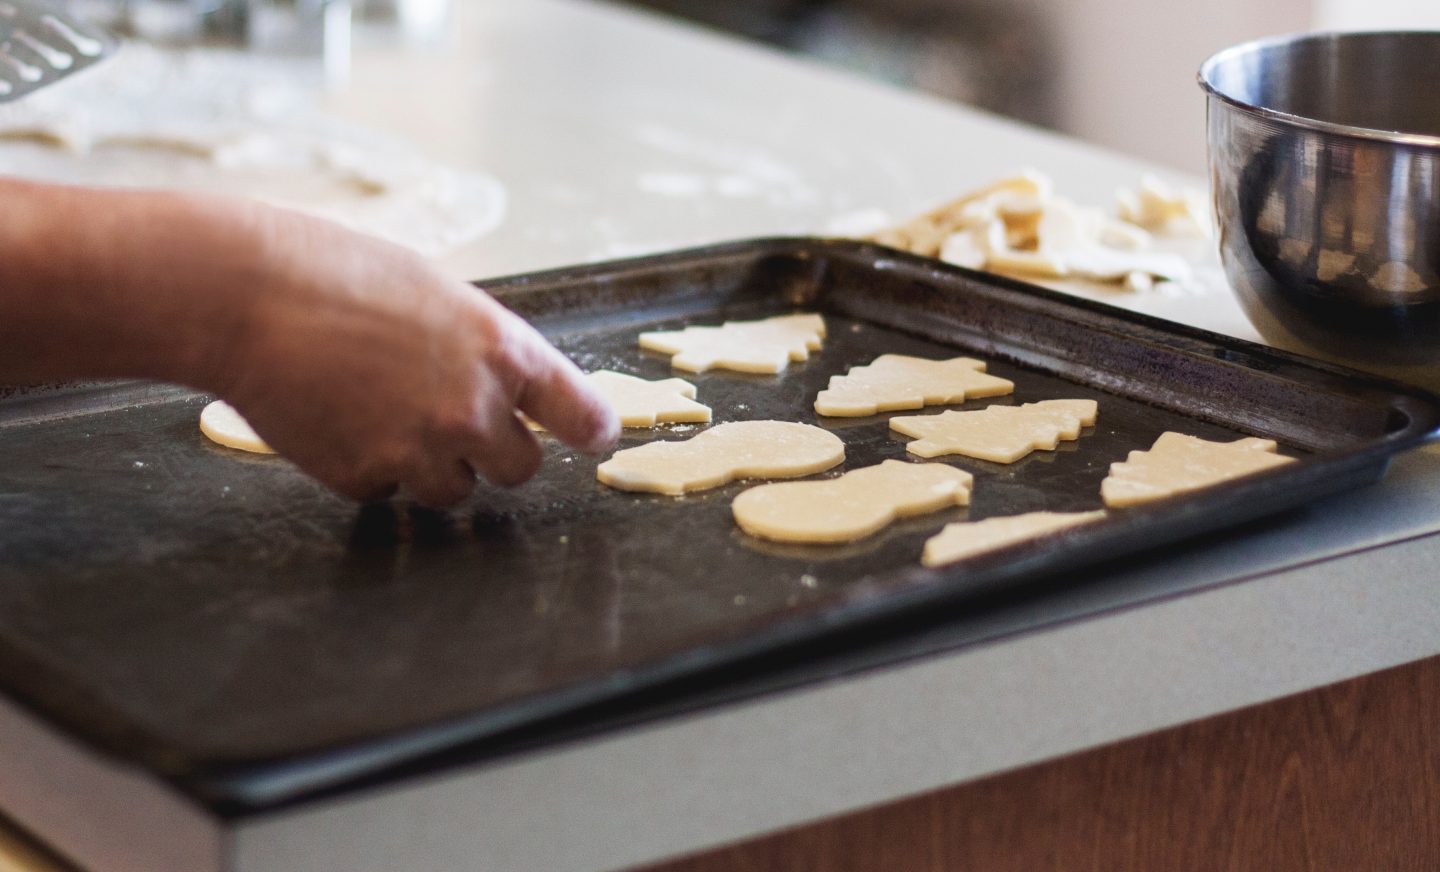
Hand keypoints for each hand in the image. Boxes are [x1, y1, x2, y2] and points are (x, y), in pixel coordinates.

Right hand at [205, 204, 618, 505]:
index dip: (592, 429)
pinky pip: (386, 491)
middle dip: (492, 452)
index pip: (581, 413)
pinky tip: (337, 418)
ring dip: (429, 465)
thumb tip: (501, 387)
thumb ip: (479, 346)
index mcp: (503, 350)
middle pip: (520, 469)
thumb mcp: (435, 293)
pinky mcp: (365, 477)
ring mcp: (420, 450)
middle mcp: (474, 408)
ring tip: (379, 408)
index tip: (596, 437)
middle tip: (449, 419)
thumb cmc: (335, 271)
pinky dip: (368, 468)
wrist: (244, 293)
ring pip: (454, 490)